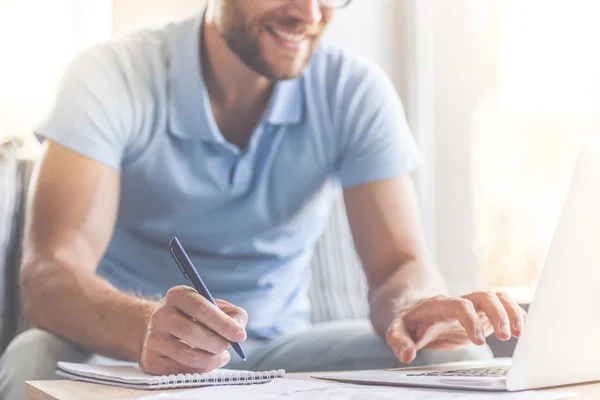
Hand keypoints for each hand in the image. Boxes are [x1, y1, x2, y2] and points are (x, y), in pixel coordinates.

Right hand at [139, 286, 247, 374]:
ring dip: (210, 360)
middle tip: (227, 348)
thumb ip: (233, 315)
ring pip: (185, 354)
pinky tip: (205, 363)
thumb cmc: (196, 318)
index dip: (223, 323)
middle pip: (192, 332)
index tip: (240, 336)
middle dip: (216, 343)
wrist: (162, 330)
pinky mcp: (150, 359)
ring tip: (221, 357)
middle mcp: (161, 314)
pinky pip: (178, 370)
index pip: (201, 308)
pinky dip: (198, 370)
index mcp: (178, 295)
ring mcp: (153, 338)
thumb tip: (239, 331)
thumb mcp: (216, 308)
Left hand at [385, 291, 526, 363]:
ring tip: (519, 333)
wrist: (416, 310)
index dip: (471, 320)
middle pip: (483, 295)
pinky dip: (516, 314)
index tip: (478, 341)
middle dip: (497, 313)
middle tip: (505, 336)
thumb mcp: (397, 330)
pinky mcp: (482, 315)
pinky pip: (503, 307)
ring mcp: (474, 307)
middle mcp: (460, 302)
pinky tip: (523, 329)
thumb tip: (406, 355)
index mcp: (440, 305)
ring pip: (497, 298)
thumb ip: (399, 341)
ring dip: (511, 312)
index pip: (459, 305)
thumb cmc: (409, 321)